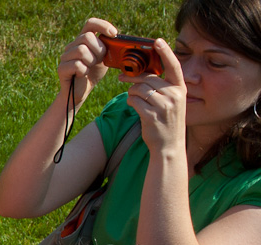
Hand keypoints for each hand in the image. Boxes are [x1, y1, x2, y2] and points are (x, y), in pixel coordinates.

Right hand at [57, 18, 117, 102]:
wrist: (81, 92)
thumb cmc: (93, 74)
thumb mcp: (105, 58)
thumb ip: (107, 47)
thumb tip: (114, 38)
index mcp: (83, 40)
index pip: (90, 24)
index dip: (103, 26)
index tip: (114, 34)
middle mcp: (72, 46)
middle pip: (87, 37)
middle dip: (98, 50)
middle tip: (98, 61)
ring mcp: (65, 56)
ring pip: (81, 50)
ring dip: (91, 61)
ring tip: (89, 68)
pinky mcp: (62, 68)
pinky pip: (77, 64)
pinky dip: (84, 71)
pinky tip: (82, 75)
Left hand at [119, 39, 185, 155]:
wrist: (169, 145)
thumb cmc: (166, 120)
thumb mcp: (170, 101)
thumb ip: (161, 87)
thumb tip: (142, 74)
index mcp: (181, 88)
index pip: (174, 66)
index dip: (166, 52)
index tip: (157, 41)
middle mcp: (175, 95)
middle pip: (148, 78)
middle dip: (133, 78)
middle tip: (122, 78)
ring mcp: (164, 106)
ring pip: (139, 89)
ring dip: (131, 92)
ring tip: (132, 97)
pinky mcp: (152, 115)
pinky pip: (134, 101)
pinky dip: (130, 101)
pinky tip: (133, 105)